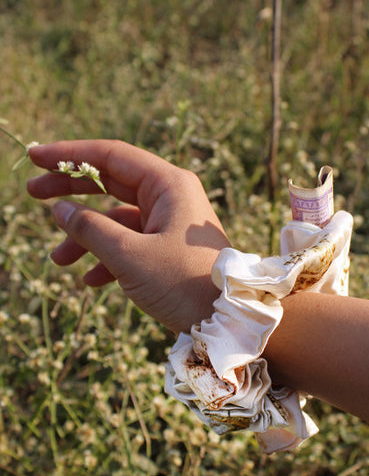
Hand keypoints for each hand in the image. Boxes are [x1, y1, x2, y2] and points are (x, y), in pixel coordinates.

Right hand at [27, 140, 229, 332]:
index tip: (34, 157)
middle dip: (70, 191)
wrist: (229, 321)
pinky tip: (89, 280)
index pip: (111, 156)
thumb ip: (91, 229)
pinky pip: (130, 242)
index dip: (69, 154)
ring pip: (117, 218)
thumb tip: (60, 210)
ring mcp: (170, 222)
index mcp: (168, 184)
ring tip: (58, 260)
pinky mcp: (169, 247)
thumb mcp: (130, 256)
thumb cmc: (184, 284)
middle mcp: (170, 196)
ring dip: (86, 236)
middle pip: (110, 183)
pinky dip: (108, 257)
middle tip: (31, 194)